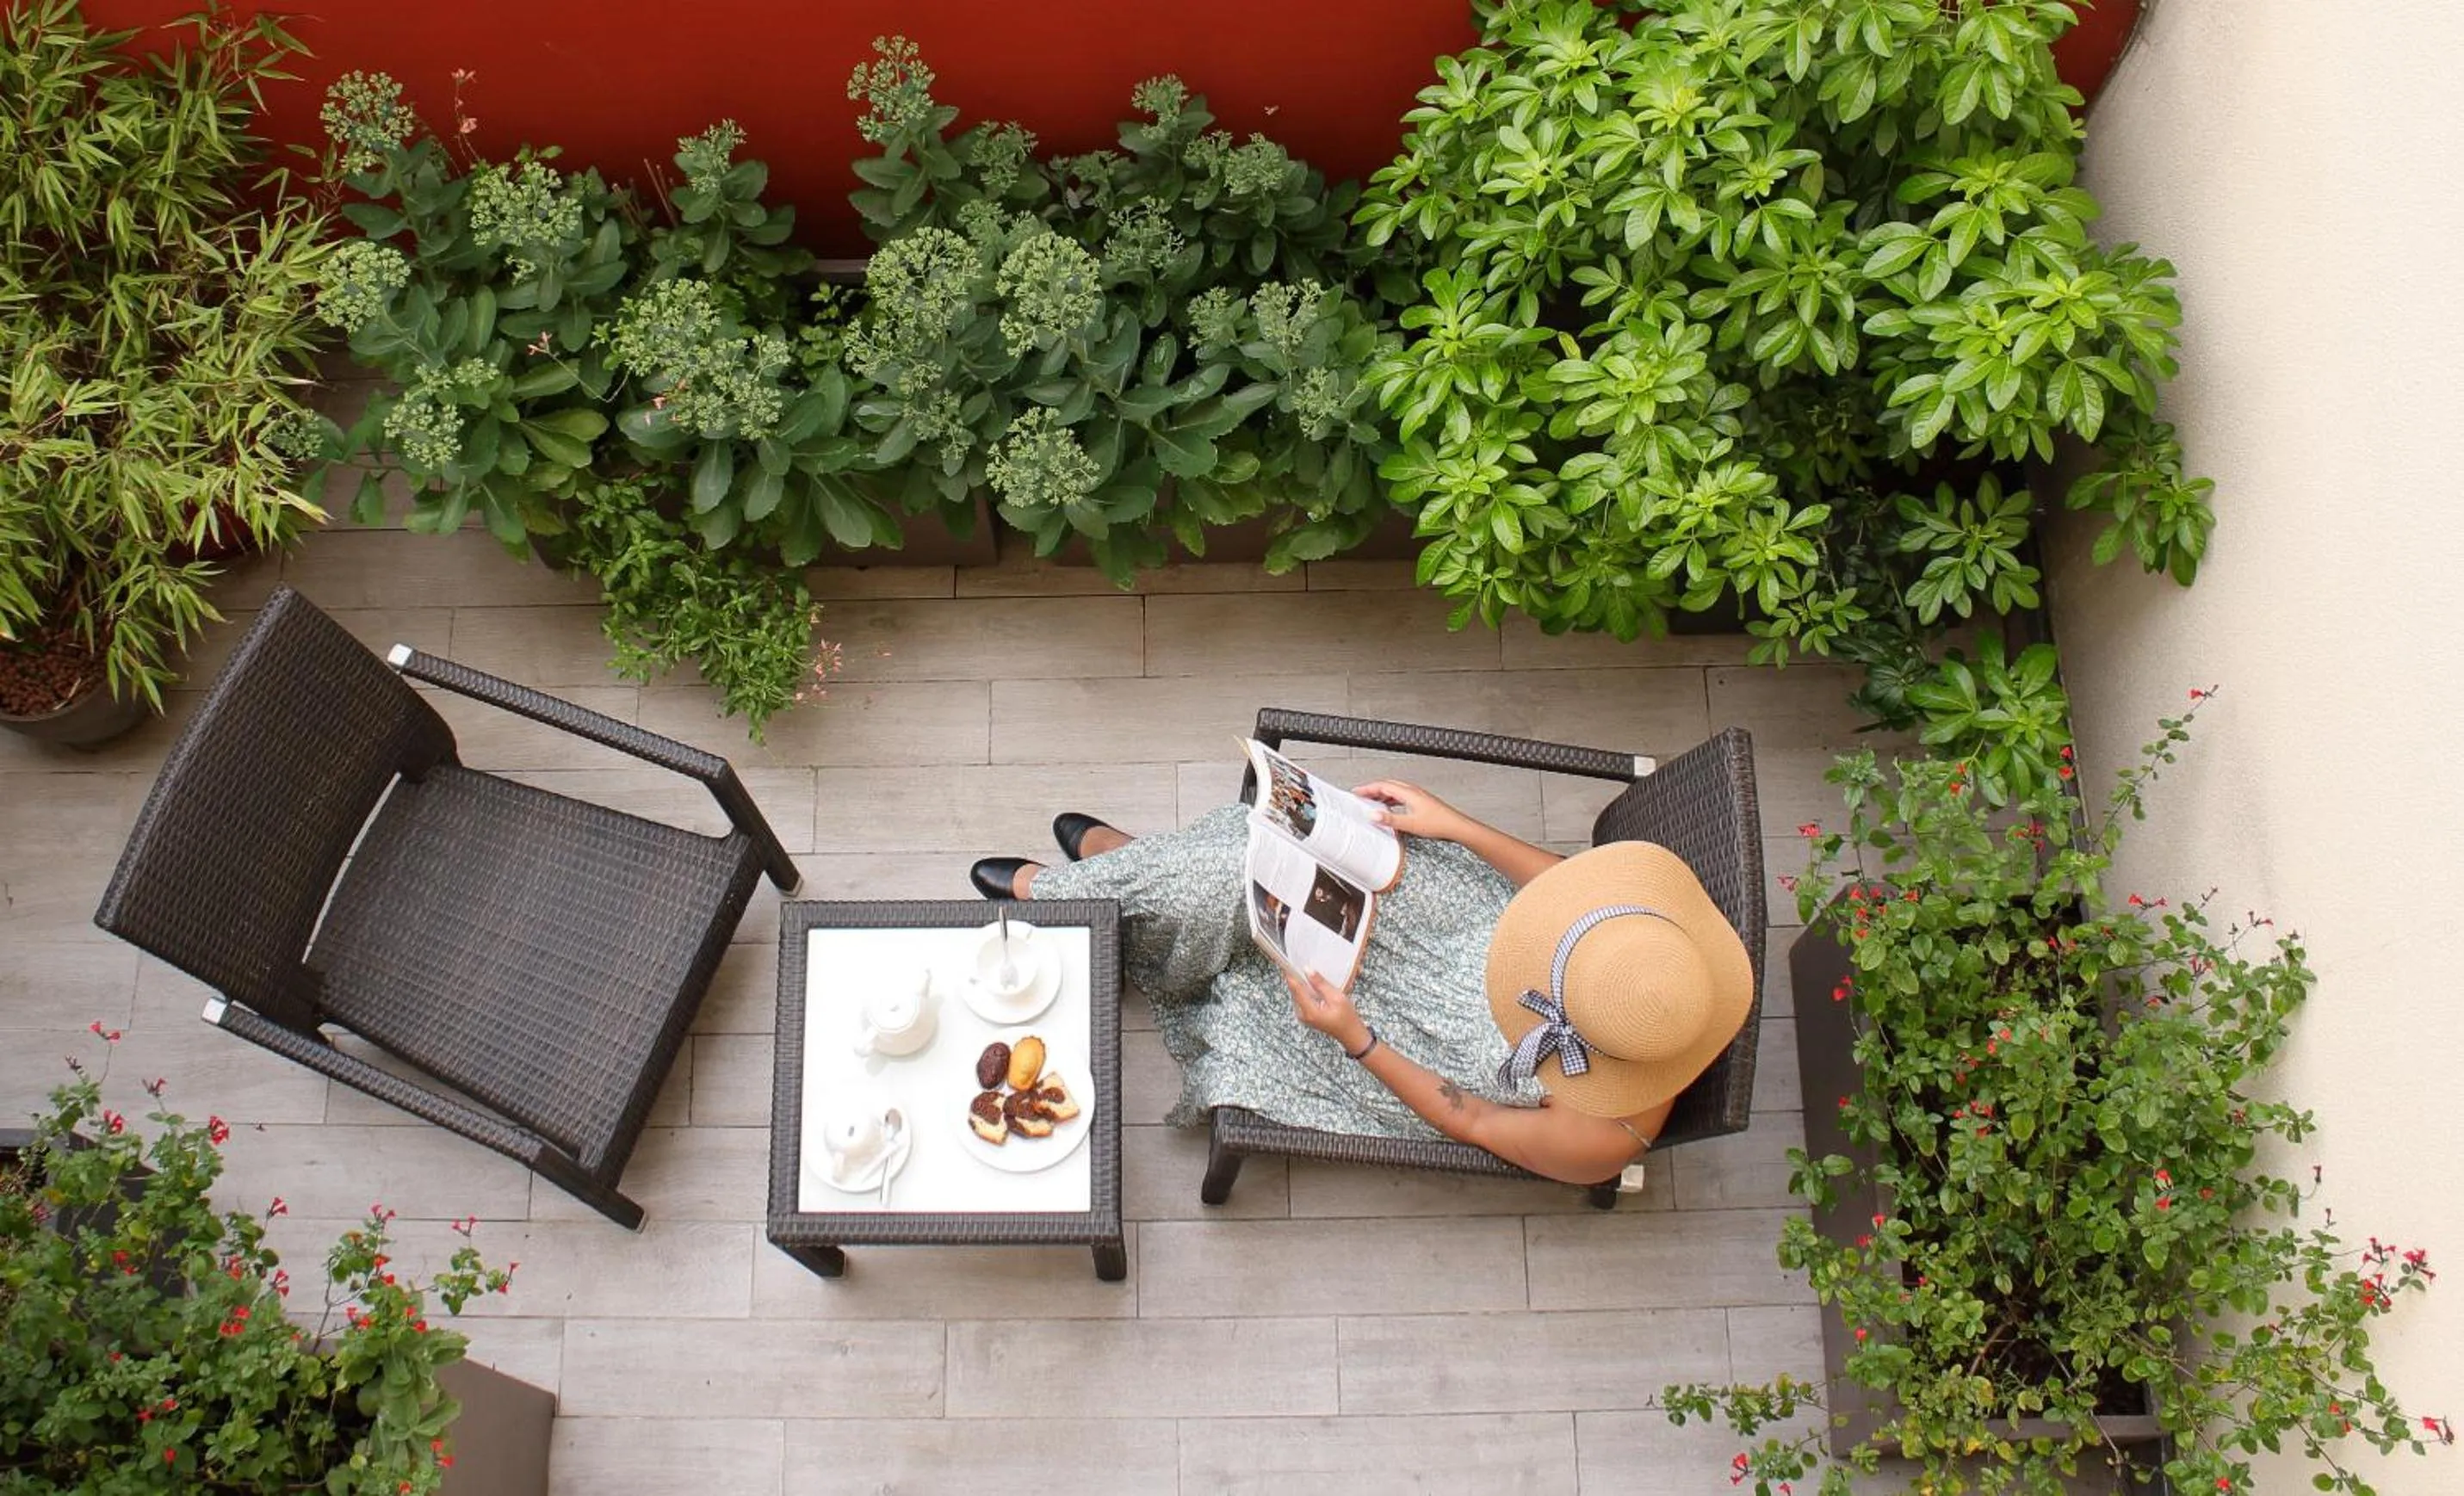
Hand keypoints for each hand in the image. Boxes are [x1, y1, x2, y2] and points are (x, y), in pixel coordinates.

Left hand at [1282, 967, 1367, 1052]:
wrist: (1350, 1034)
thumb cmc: (1347, 1017)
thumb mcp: (1336, 997)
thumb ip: (1320, 984)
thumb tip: (1307, 970)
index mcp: (1309, 1010)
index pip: (1295, 987)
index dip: (1290, 973)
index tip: (1288, 961)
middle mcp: (1302, 1014)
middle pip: (1294, 990)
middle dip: (1299, 977)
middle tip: (1306, 965)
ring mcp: (1302, 1015)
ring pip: (1298, 993)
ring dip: (1303, 983)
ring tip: (1314, 976)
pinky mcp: (1305, 1014)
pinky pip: (1302, 998)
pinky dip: (1307, 990)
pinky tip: (1316, 987)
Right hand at [1352, 779, 1473, 843]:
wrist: (1456, 826)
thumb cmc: (1438, 823)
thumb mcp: (1410, 824)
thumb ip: (1390, 820)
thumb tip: (1373, 815)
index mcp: (1408, 793)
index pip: (1382, 785)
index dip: (1367, 788)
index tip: (1357, 791)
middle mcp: (1413, 791)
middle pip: (1388, 785)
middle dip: (1372, 789)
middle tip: (1361, 795)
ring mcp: (1417, 795)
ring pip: (1395, 789)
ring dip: (1382, 793)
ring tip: (1372, 801)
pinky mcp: (1421, 801)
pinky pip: (1401, 795)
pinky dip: (1391, 799)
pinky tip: (1390, 807)